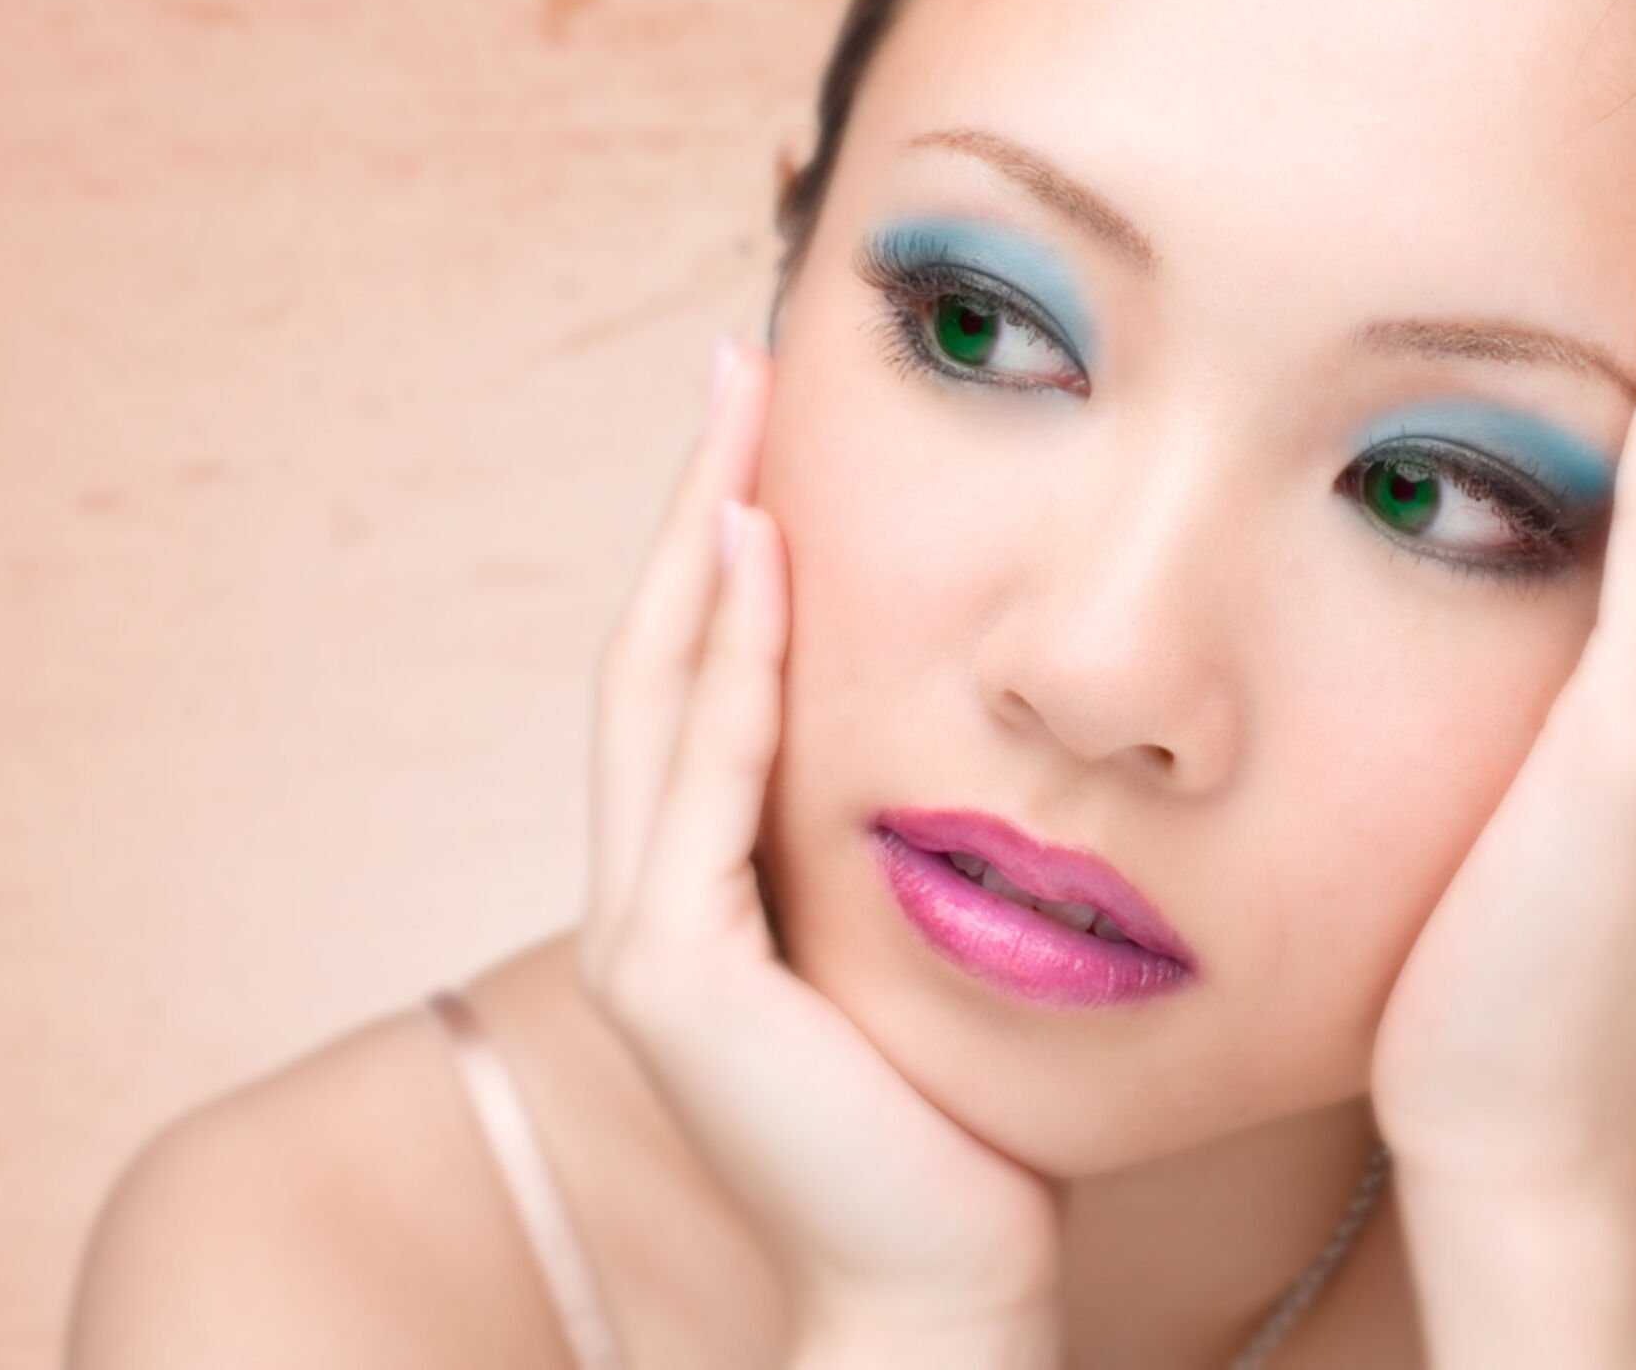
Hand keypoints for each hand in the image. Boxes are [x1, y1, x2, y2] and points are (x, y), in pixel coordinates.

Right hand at [574, 336, 1066, 1346]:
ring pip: (656, 696)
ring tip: (741, 413)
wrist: (944, 1276)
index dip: (726, 536)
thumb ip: (909, 823)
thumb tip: (990, 700)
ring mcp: (645, 935)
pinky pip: (699, 785)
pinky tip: (764, 555)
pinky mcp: (673, 974)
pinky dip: (730, 665)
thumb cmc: (967, 1104)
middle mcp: (648, 894)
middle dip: (694, 498)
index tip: (774, 414)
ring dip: (698, 545)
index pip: (701, 672)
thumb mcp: (930, 925)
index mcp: (703, 878)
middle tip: (741, 360)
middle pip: (654, 653)